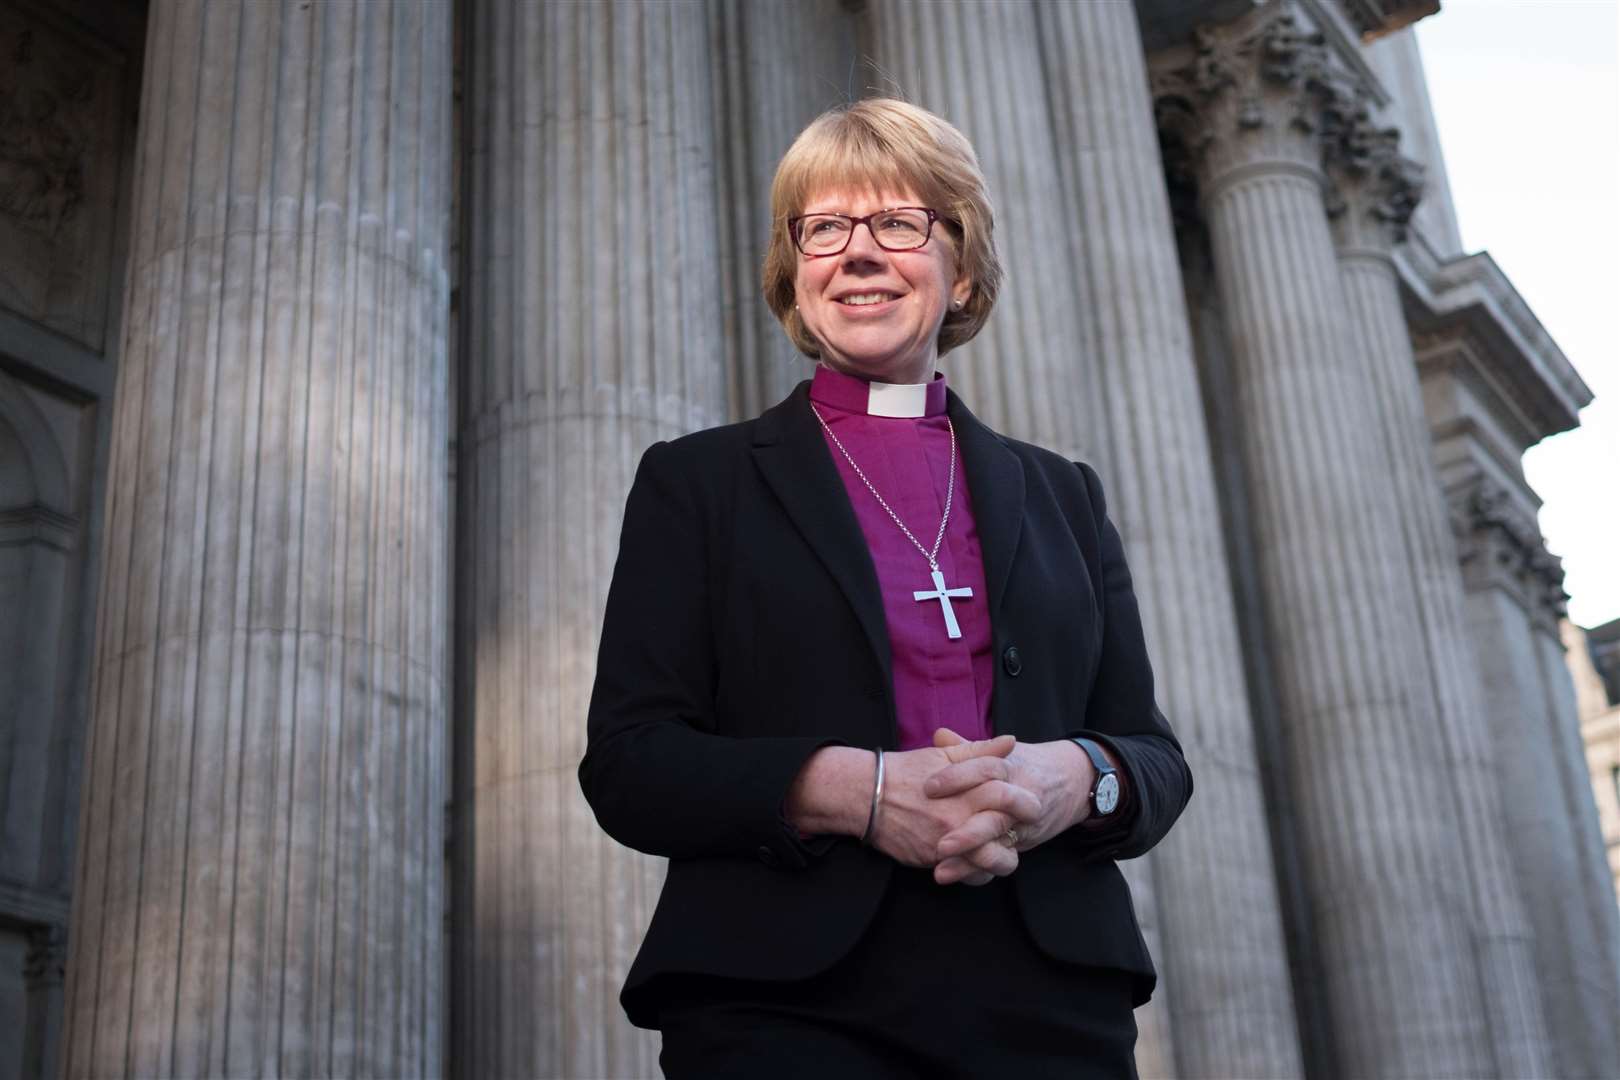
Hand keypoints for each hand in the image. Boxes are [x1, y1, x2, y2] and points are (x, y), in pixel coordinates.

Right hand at [868, 735, 1041, 882]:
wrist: (866, 796)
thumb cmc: (905, 771)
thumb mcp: (943, 755)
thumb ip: (980, 751)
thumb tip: (1011, 742)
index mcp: (968, 788)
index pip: (1010, 797)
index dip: (1026, 802)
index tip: (1032, 805)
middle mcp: (962, 816)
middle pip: (1008, 833)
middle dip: (1021, 834)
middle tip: (1024, 831)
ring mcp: (949, 841)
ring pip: (993, 861)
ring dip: (1002, 859)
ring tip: (1003, 851)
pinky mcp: (935, 859)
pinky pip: (968, 875)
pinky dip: (977, 872)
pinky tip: (979, 863)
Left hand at [926, 729, 1091, 884]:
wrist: (1072, 782)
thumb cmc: (1027, 765)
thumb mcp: (1003, 753)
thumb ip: (969, 748)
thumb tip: (939, 735)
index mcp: (1011, 768)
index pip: (986, 769)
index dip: (957, 777)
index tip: (929, 787)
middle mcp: (1021, 796)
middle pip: (996, 814)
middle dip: (969, 832)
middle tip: (939, 844)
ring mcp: (1024, 823)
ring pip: (1000, 842)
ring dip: (970, 859)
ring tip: (941, 870)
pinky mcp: (1023, 843)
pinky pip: (1002, 860)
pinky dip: (978, 870)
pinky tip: (955, 876)